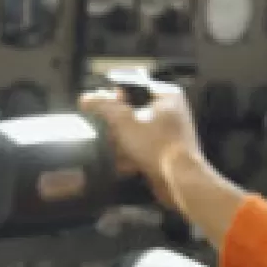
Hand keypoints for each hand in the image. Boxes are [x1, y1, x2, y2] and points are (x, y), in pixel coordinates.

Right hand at [79, 81, 208, 208]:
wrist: (179, 180)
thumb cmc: (156, 145)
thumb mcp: (124, 121)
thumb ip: (104, 106)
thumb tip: (86, 98)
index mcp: (167, 96)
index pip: (133, 87)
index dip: (114, 97)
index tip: (100, 108)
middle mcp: (172, 111)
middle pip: (132, 112)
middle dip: (117, 126)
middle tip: (109, 134)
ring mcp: (171, 132)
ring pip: (136, 132)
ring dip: (122, 143)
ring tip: (116, 151)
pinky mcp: (167, 152)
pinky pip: (143, 148)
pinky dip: (132, 156)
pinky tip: (124, 165)